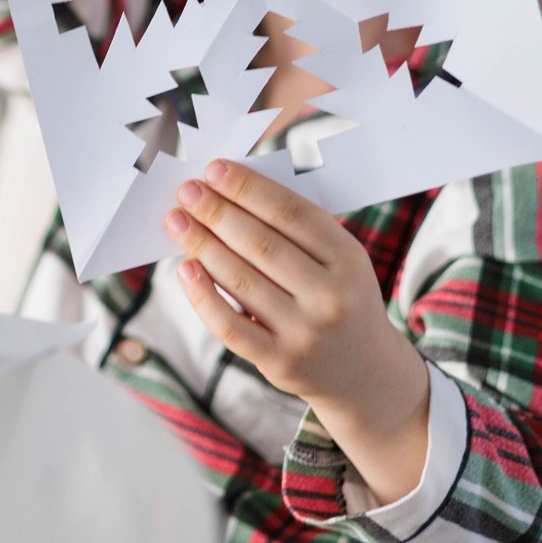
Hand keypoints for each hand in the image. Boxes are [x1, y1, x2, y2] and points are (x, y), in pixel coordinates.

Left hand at [166, 158, 430, 507]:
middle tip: (187, 191)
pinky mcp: (279, 362)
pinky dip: (203, 295)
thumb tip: (230, 193)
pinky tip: (185, 268)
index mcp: (349, 259)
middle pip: (261, 244)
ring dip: (202, 245)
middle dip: (218, 212)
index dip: (249, 189)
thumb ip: (296, 231)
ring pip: (241, 280)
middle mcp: (331, 296)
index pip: (292, 214)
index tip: (215, 170)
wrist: (364, 372)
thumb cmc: (340, 299)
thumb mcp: (340, 262)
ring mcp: (305, 332)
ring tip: (177, 221)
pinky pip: (230, 325)